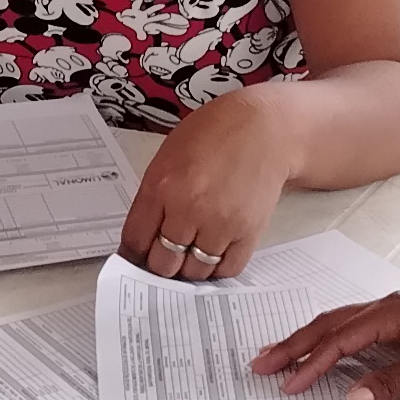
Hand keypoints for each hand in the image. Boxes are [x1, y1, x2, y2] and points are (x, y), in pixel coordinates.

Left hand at [123, 84, 296, 281]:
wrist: (264, 127)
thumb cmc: (215, 135)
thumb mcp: (167, 158)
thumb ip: (152, 198)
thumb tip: (142, 235)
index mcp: (162, 187)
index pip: (135, 241)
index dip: (134, 254)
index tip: (138, 257)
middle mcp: (189, 208)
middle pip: (163, 263)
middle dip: (161, 262)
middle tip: (166, 256)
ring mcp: (220, 223)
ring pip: (194, 271)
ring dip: (190, 267)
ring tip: (192, 251)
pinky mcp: (248, 232)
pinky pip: (227, 269)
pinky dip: (218, 268)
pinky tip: (215, 253)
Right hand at [245, 292, 399, 399]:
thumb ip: (387, 384)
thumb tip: (348, 399)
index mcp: (392, 311)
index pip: (338, 339)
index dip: (310, 364)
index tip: (286, 384)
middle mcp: (390, 304)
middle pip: (331, 323)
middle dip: (294, 344)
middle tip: (261, 362)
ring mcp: (399, 310)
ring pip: (343, 323)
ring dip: (312, 340)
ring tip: (282, 356)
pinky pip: (360, 327)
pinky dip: (336, 339)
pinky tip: (328, 352)